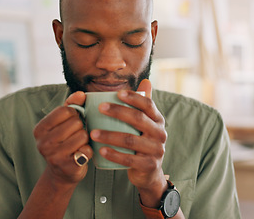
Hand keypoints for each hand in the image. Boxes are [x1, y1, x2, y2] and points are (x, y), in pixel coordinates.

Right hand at [33, 91, 92, 185]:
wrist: (62, 173)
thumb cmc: (63, 142)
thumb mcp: (62, 123)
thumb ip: (71, 105)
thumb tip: (81, 94)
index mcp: (40, 129)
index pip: (65, 110)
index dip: (74, 114)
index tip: (71, 122)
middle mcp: (43, 143)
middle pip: (75, 122)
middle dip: (80, 127)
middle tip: (75, 135)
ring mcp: (54, 156)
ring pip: (83, 135)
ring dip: (85, 140)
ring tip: (78, 144)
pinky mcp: (67, 167)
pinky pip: (87, 150)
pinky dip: (88, 151)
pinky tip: (81, 154)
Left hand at [90, 79, 168, 206]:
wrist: (149, 173)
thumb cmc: (143, 142)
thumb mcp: (147, 124)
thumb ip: (144, 104)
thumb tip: (146, 81)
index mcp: (158, 120)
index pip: (148, 104)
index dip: (134, 98)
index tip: (117, 93)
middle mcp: (160, 134)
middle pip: (138, 119)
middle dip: (118, 112)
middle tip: (100, 108)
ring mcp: (156, 150)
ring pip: (130, 140)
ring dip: (110, 135)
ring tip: (93, 133)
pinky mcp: (149, 165)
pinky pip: (129, 160)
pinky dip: (114, 155)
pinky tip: (100, 151)